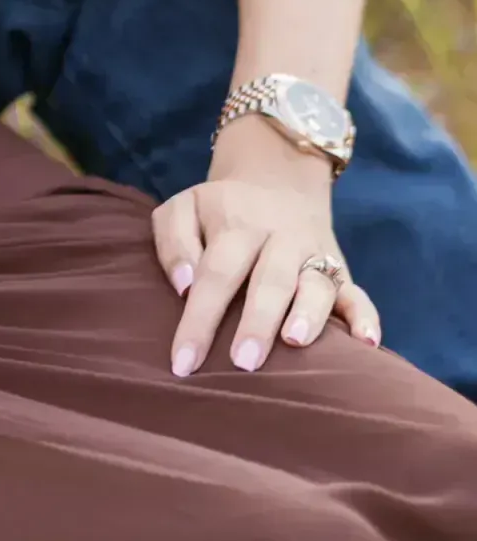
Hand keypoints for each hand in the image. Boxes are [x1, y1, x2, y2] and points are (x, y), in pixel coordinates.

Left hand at [154, 138, 381, 376]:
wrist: (276, 177)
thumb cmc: (219, 210)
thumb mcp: (183, 208)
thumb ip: (173, 243)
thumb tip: (184, 287)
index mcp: (235, 223)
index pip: (215, 273)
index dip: (199, 320)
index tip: (184, 363)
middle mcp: (278, 239)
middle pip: (269, 280)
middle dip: (257, 322)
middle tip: (243, 362)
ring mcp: (313, 253)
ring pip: (317, 283)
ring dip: (309, 313)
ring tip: (295, 342)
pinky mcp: (340, 268)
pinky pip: (358, 292)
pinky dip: (365, 317)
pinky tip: (367, 343)